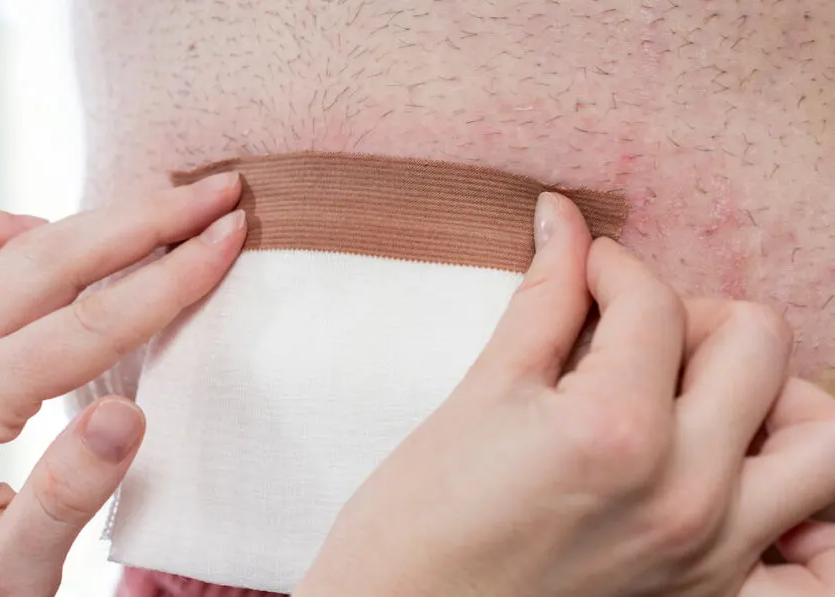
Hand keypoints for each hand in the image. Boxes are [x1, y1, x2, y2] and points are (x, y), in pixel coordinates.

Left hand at [0, 173, 245, 596]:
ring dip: (94, 221)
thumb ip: (67, 496)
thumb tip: (129, 414)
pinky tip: (34, 230)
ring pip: (13, 251)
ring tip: (160, 205)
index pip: (93, 324)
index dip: (172, 279)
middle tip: (216, 193)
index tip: (228, 237)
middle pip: (59, 261)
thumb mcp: (6, 575)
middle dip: (149, 222)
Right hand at [296, 192, 834, 596]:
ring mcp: (710, 557)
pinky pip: (821, 574)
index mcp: (612, 429)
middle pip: (756, 344)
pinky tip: (751, 492)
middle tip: (630, 333)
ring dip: (772, 398)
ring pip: (821, 438)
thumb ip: (541, 302)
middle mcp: (683, 495)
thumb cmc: (414, 524)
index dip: (605, 264)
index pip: (650, 300)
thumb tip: (563, 221)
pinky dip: (811, 523)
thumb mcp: (476, 400)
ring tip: (701, 402)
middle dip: (690, 315)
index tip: (580, 267)